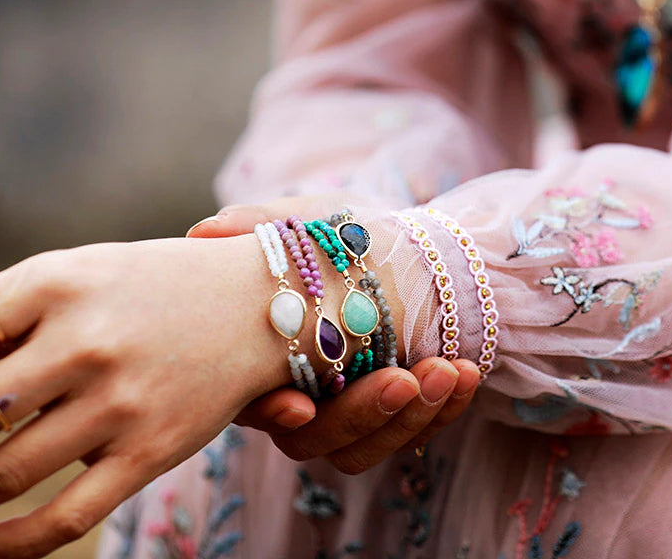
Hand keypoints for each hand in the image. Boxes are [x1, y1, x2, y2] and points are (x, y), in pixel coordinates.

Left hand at [0, 236, 284, 558]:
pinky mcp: (150, 448)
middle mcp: (85, 341)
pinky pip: (67, 515)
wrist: (262, 300)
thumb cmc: (160, 283)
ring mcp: (119, 400)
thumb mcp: (84, 270)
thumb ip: (12, 311)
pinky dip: (12, 545)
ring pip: (4, 472)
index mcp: (59, 282)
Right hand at [188, 199, 480, 472]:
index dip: (268, 411)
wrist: (409, 252)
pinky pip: (411, 435)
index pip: (251, 401)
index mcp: (267, 356)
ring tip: (449, 370)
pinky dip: (442, 411)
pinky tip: (467, 372)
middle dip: (359, 414)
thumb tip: (204, 231)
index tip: (300, 405)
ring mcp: (346, 409)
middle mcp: (300, 393)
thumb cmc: (346, 238)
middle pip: (311, 438)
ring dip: (409, 417)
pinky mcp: (392, 416)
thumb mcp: (308, 223)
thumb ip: (259, 225)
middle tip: (404, 380)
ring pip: (361, 448)